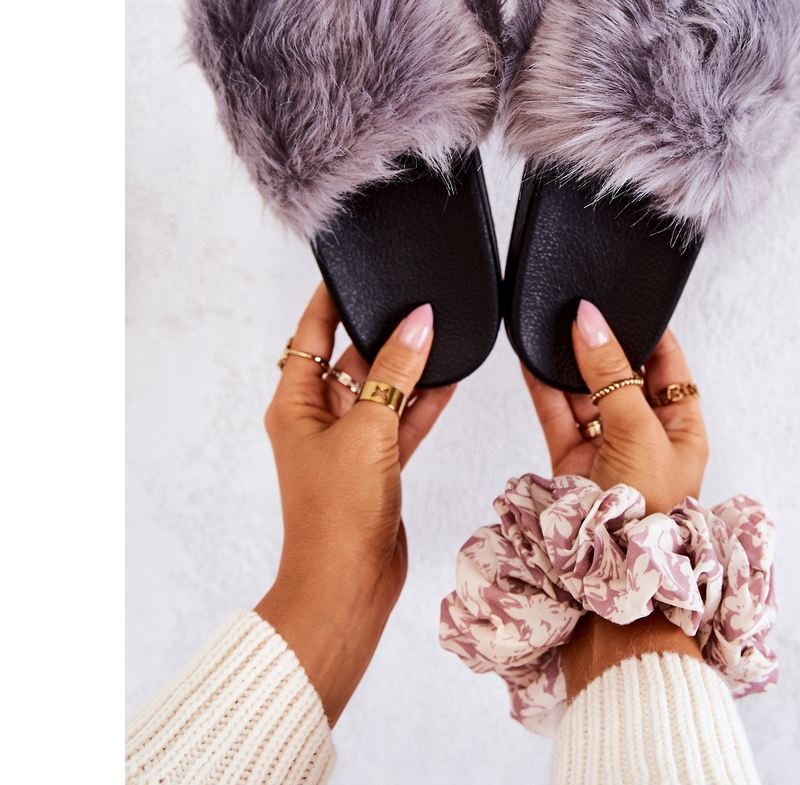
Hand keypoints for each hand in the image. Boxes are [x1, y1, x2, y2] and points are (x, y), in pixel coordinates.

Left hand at [255, 283, 454, 723]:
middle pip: (352, 359)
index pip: (311, 334)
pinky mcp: (378, 466)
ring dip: (409, 367)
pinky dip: (424, 403)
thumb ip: (396, 373)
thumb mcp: (367, 430)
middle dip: (382, 331)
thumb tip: (419, 323)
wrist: (348, 586)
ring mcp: (350, 444)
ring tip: (441, 331)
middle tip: (415, 297)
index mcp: (295, 404)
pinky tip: (451, 378)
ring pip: (383, 390)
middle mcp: (319, 419)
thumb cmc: (337, 513)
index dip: (331, 299)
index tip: (354, 267)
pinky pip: (403, 422)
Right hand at [522, 300, 710, 698]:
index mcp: (681, 428)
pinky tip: (532, 356)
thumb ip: (611, 373)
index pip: (668, 365)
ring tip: (551, 322)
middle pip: (621, 373)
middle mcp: (644, 434)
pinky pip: (555, 414)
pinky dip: (543, 386)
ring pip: (584, 391)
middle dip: (601, 342)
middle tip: (581, 305)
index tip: (625, 297)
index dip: (648, 330)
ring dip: (568, 361)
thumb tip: (589, 320)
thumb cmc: (647, 513)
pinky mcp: (570, 461)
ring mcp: (605, 447)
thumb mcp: (639, 431)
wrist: (612, 581)